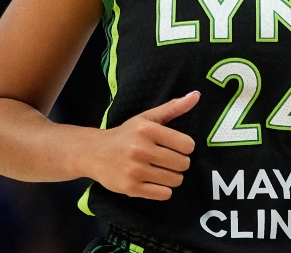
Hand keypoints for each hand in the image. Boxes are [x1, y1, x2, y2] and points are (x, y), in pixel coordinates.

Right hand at [81, 91, 199, 199]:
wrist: (93, 153)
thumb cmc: (126, 134)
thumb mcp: (147, 117)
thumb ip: (173, 107)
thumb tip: (196, 95)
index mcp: (147, 130)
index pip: (187, 145)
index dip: (185, 147)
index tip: (175, 147)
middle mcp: (141, 149)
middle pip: (183, 164)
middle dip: (180, 163)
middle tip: (168, 160)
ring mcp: (135, 170)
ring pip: (175, 180)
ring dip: (172, 177)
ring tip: (161, 171)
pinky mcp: (131, 188)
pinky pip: (163, 194)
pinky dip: (163, 190)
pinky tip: (154, 182)